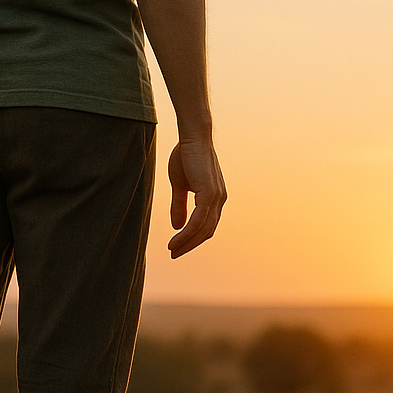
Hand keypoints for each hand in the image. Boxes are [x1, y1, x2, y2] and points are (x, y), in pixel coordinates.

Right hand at [167, 138, 225, 258]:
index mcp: (215, 199)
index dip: (193, 239)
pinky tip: (175, 240)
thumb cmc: (185, 157)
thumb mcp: (179, 186)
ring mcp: (216, 198)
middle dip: (190, 245)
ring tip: (172, 251)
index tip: (178, 247)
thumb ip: (179, 206)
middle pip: (207, 232)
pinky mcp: (209, 194)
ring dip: (187, 243)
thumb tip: (177, 227)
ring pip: (203, 230)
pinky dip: (187, 233)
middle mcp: (219, 200)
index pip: (206, 226)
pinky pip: (198, 221)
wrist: (191, 137)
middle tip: (174, 254)